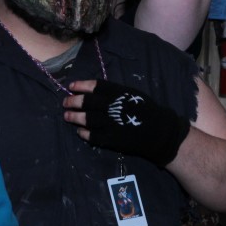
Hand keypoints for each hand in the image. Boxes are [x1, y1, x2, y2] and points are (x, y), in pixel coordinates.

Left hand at [63, 79, 189, 165]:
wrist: (161, 132)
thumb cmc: (146, 110)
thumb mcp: (132, 94)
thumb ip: (114, 92)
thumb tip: (92, 91)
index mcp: (120, 93)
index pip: (95, 86)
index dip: (81, 86)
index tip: (71, 86)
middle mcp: (114, 107)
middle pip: (87, 102)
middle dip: (73, 101)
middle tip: (65, 102)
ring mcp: (112, 124)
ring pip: (86, 119)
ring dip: (74, 117)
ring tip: (66, 115)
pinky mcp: (112, 139)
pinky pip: (92, 136)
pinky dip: (84, 133)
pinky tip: (80, 131)